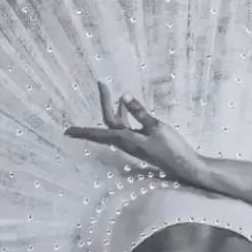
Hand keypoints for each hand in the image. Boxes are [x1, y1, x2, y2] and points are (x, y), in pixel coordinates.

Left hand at [66, 82, 207, 185]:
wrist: (184, 167)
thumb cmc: (172, 149)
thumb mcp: (156, 127)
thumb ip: (140, 112)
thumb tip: (125, 95)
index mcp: (126, 139)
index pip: (99, 132)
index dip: (83, 131)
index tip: (67, 131)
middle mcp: (126, 142)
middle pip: (108, 122)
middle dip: (105, 103)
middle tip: (102, 83)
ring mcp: (133, 143)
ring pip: (117, 124)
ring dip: (114, 108)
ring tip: (111, 91)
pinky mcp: (141, 143)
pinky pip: (127, 127)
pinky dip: (125, 115)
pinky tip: (128, 106)